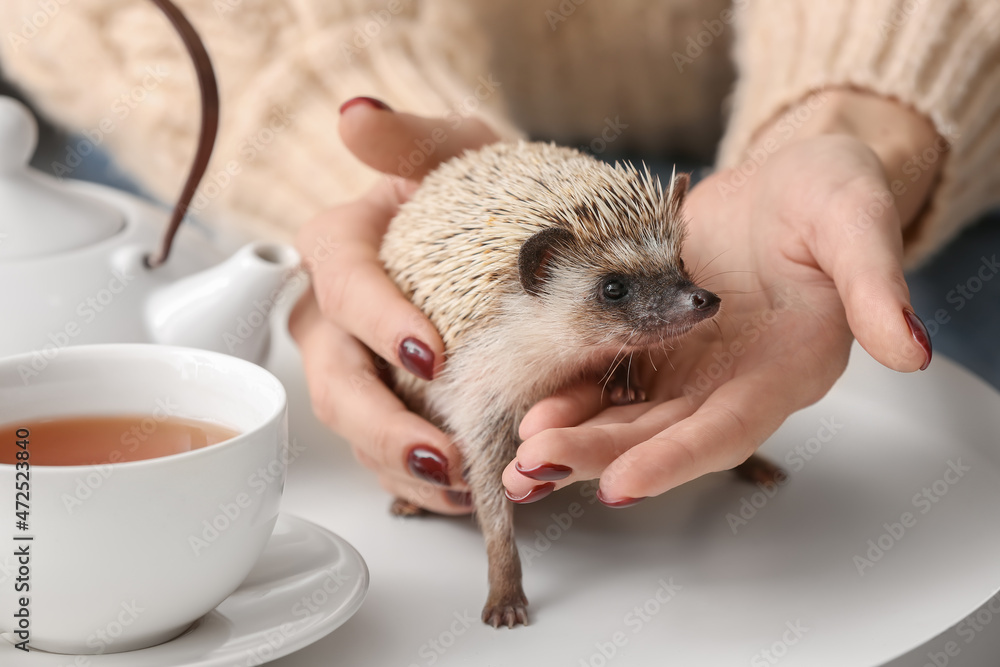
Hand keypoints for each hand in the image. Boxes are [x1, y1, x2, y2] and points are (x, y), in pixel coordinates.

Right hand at [290, 98, 497, 513]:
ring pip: (354, 427)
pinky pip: (381, 451)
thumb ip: (410, 138)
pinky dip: (416, 478)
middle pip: (335, 378)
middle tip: (440, 454)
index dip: (379, 322)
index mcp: (339, 248)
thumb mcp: (453, 149)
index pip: (345, 285)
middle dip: (383, 425)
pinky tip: (459, 491)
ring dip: (401, 465)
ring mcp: (352, 365)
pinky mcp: (380, 402)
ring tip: (458, 486)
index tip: (429, 354)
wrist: (485, 236)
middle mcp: (333, 316)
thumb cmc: (466, 189)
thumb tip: (355, 116)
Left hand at [502, 90, 940, 505]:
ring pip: (624, 416)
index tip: (621, 483)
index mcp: (784, 369)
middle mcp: (729, 381)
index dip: (676, 459)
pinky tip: (529, 404)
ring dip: (572, 437)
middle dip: (597, 454)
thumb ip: (874, 280)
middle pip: (661, 434)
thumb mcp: (856, 220)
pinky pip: (604, 376)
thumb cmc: (827, 197)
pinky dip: (567, 394)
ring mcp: (685, 366)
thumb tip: (909, 347)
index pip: (727, 429)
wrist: (781, 183)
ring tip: (520, 452)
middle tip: (535, 464)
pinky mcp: (650, 341)